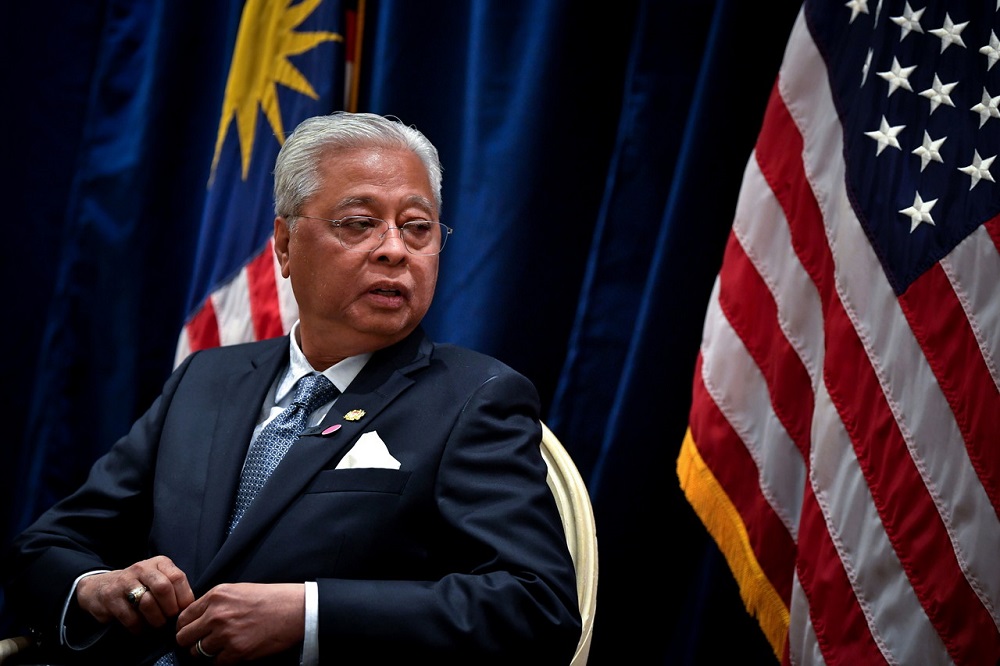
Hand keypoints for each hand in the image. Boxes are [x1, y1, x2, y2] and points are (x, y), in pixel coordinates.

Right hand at [76, 556, 194, 633]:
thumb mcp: (158, 579)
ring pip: (147, 603)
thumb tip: (191, 609)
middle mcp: (142, 568)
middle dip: (170, 609)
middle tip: (170, 619)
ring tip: (157, 625)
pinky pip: (131, 617)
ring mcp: (124, 582)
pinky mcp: (110, 598)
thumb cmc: (139, 586)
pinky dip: (139, 628)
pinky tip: (140, 628)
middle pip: (163, 588)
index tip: (183, 611)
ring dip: (156, 620)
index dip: (184, 598)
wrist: (100, 588)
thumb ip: (174, 588)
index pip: (178, 578)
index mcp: (159, 563)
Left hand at [175, 582, 304, 663]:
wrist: (295, 610)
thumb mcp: (237, 591)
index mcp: (216, 596)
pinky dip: (222, 661)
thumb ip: (214, 603)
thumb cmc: (270, 599)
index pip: (183, 618)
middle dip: (191, 643)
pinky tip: (233, 652)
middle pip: (184, 638)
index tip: (191, 632)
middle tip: (202, 644)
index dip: (185, 628)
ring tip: (220, 648)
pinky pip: (216, 664)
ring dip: (206, 654)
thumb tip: (196, 619)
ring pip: (197, 653)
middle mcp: (217, 615)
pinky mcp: (237, 651)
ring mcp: (226, 634)